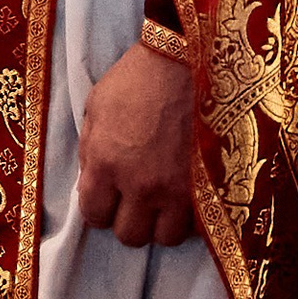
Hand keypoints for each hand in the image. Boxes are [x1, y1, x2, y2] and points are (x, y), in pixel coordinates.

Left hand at [75, 37, 196, 246]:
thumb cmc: (136, 78)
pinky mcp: (206, 188)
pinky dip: (187, 217)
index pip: (94, 215)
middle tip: (134, 200)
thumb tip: (92, 180)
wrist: (185, 60)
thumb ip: (90, 149)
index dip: (99, 208)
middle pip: (129, 235)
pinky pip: (194, 225)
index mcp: (106, 163)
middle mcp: (139, 185)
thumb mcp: (96, 106)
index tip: (107, 198)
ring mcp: (176, 190)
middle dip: (128, 219)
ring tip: (161, 201)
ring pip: (164, 238)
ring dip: (160, 223)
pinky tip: (184, 197)